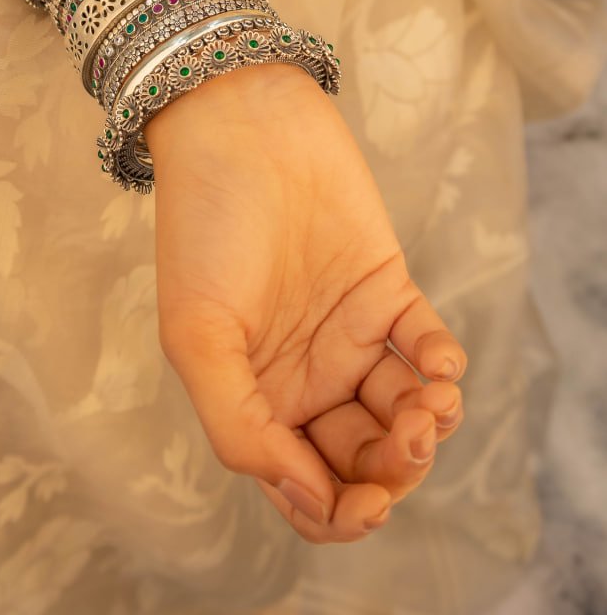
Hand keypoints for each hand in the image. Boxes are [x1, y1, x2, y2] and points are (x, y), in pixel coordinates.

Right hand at [144, 60, 466, 543]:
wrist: (240, 126)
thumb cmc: (203, 224)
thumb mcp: (195, 335)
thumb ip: (238, 425)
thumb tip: (305, 496)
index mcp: (253, 397)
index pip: (305, 489)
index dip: (339, 515)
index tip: (364, 505)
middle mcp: (304, 376)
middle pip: (362, 460)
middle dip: (393, 472)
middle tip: (406, 445)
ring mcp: (349, 334)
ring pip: (403, 413)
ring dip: (427, 428)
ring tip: (428, 406)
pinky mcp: (388, 288)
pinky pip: (429, 347)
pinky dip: (444, 367)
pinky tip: (437, 365)